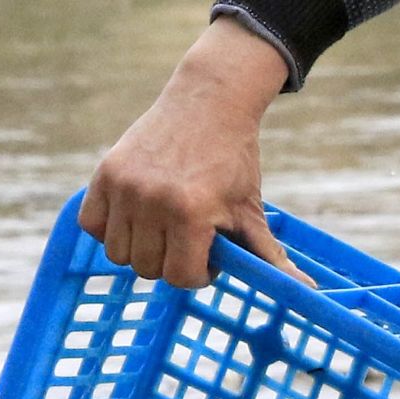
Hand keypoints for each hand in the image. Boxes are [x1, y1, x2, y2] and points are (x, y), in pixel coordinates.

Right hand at [79, 21, 305, 288]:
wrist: (207, 103)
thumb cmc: (233, 161)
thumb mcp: (252, 212)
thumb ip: (270, 258)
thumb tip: (307, 293)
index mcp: (191, 212)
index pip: (181, 277)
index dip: (199, 273)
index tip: (211, 253)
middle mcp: (152, 200)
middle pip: (149, 269)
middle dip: (171, 261)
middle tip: (189, 236)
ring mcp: (124, 186)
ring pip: (119, 254)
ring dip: (141, 249)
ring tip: (164, 226)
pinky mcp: (104, 173)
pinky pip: (92, 226)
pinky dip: (110, 229)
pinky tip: (137, 217)